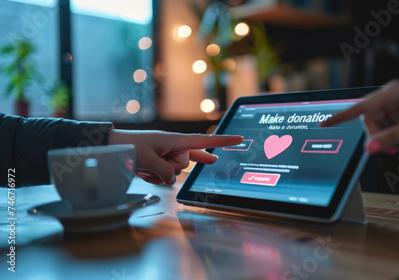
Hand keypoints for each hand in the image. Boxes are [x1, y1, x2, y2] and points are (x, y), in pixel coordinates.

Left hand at [108, 129, 242, 184]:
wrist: (110, 146)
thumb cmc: (128, 146)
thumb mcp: (148, 159)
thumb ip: (165, 171)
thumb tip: (173, 178)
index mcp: (175, 140)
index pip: (204, 141)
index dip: (222, 141)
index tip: (239, 139)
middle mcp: (173, 147)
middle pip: (185, 163)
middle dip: (171, 167)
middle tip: (153, 161)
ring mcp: (166, 155)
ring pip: (174, 172)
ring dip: (159, 173)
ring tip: (145, 165)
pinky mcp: (159, 162)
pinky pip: (165, 175)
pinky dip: (155, 175)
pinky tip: (144, 170)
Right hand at [320, 80, 398, 153]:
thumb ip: (390, 139)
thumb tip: (369, 149)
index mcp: (391, 93)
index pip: (359, 107)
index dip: (340, 117)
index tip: (324, 124)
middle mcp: (390, 95)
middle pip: (371, 121)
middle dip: (380, 138)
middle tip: (394, 151)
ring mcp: (396, 102)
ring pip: (381, 126)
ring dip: (390, 139)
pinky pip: (390, 125)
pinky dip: (396, 136)